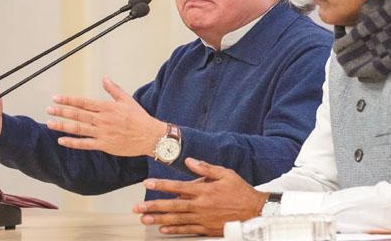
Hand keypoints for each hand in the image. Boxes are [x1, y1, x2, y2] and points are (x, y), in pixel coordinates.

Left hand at [46, 76, 164, 156]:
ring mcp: (102, 133)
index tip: (56, 98)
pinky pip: (85, 144)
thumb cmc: (139, 118)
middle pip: (77, 114)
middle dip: (61, 111)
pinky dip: (73, 142)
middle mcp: (102, 119)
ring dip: (62, 126)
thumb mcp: (127, 100)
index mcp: (107, 107)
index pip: (83, 102)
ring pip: (78, 129)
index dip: (68, 100)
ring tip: (50, 123)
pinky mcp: (104, 145)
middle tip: (48, 109)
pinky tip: (62, 140)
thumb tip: (104, 78)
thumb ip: (113, 89)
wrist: (150, 136)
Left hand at [132, 158, 268, 235]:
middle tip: (137, 208)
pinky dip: (174, 230)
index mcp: (204, 190)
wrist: (253, 211)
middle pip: (172, 206)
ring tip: (145, 219)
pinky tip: (163, 229)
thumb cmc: (239, 190)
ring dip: (159, 219)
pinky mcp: (206, 228)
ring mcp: (202, 218)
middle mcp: (200, 205)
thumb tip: (190, 161)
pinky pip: (187, 230)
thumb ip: (206, 168)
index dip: (161, 185)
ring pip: (176, 220)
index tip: (147, 184)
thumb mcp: (225, 173)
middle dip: (153, 206)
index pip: (178, 187)